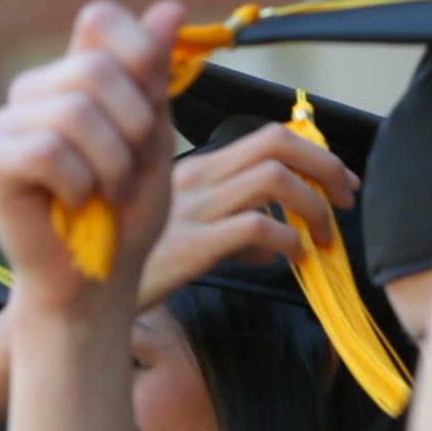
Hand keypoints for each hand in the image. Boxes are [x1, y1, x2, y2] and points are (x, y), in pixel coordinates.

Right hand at [0, 0, 186, 316]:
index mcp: (74, 78)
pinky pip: (45, 150)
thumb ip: (153, 76)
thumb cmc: (126, 216)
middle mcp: (34, 92)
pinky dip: (77, 184)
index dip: (137, 51)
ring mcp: (5, 125)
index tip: (154, 104)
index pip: (99, 18)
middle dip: (134, 129)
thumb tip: (168, 7)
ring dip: (111, 165)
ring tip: (107, 195)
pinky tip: (74, 205)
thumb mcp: (153, 139)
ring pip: (73, 111)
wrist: (98, 282)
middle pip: (94, 68)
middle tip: (129, 174)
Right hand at [137, 123, 358, 309]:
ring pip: (272, 178)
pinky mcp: (193, 245)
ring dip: (313, 205)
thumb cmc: (135, 266)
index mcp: (195, 170)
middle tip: (347, 196)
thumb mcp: (183, 231)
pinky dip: (289, 239)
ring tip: (324, 237)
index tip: (339, 178)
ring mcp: (193, 209)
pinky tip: (294, 259)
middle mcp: (195, 178)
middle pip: (276, 142)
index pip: (266, 136)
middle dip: (324, 163)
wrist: (85, 294)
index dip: (313, 150)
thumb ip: (230, 227)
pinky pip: (256, 226)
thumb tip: (275, 243)